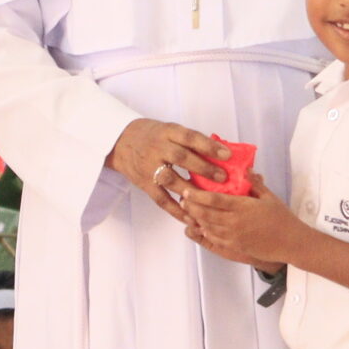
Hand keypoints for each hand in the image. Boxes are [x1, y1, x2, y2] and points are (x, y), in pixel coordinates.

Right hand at [108, 120, 230, 222]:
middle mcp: (157, 148)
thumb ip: (190, 141)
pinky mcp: (144, 184)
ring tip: (210, 200)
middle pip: (181, 158)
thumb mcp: (169, 129)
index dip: (209, 146)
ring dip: (192, 191)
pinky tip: (192, 218)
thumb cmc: (153, 135)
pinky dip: (177, 210)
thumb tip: (221, 152)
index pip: (190, 137)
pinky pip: (162, 199)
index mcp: (167, 132)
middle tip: (223, 178)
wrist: (120, 142)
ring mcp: (149, 167)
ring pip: (171, 180)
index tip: (228, 155)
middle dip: (204, 168)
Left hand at [180, 173, 301, 270]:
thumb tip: (245, 169)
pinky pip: (214, 240)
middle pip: (206, 214)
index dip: (197, 195)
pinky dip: (205, 232)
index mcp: (243, 207)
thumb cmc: (282, 218)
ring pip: (207, 227)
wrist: (291, 242)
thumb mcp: (269, 197)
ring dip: (195, 219)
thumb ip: (254, 183)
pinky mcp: (235, 247)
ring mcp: (233, 236)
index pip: (214, 200)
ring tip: (188, 211)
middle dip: (191, 207)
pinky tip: (201, 227)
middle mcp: (235, 222)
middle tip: (182, 199)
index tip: (187, 190)